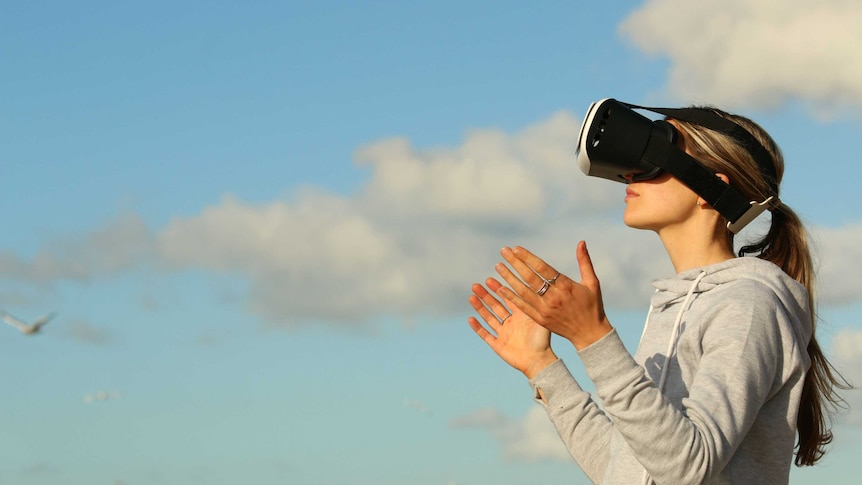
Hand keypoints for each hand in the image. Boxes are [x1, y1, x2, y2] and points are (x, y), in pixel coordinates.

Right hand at [468, 278, 557, 378]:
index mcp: (520, 316)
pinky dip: (478, 327)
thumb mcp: (539, 318)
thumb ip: (533, 304)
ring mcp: (503, 334)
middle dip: (485, 296)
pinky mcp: (498, 345)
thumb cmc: (543, 340)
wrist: (539, 361)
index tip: (490, 279)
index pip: (507, 298)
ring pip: (488, 318)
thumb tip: (531, 285)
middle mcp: (511, 323)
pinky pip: (485, 335)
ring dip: (480, 308)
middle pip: (495, 306)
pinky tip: (471, 319)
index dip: (498, 289)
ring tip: (471, 297)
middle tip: (476, 285)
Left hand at [495, 241, 611, 350]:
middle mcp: (553, 298)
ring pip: (523, 291)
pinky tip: (501, 288)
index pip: (542, 268)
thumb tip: (581, 242)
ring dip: (509, 278)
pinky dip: (511, 297)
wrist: (590, 334)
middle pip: (530, 277)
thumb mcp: (592, 282)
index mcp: (566, 286)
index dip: (527, 257)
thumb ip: (584, 262)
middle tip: (503, 251)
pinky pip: (522, 307)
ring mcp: (545, 310)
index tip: (516, 248)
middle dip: (515, 263)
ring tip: (498, 267)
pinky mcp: (540, 320)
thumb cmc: (592, 306)